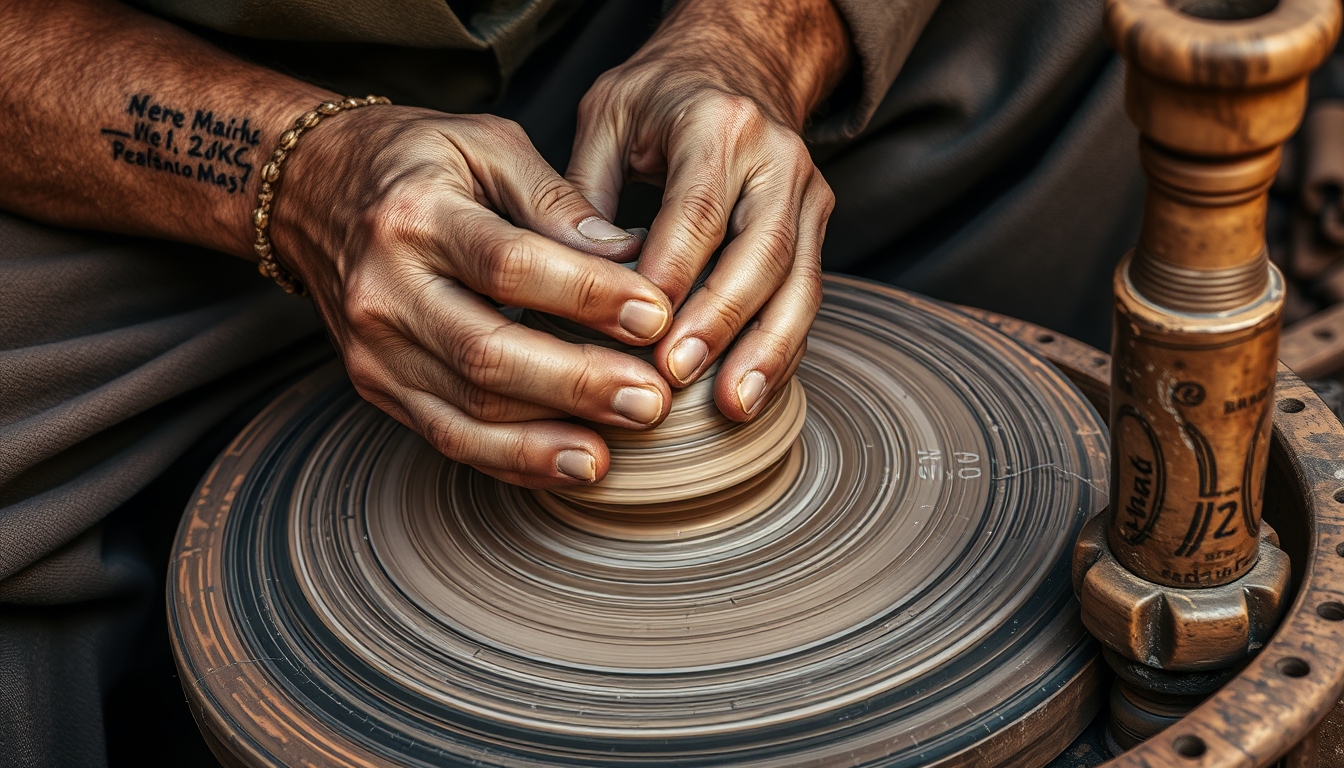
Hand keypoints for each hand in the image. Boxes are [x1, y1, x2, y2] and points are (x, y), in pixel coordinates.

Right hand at [271, 106, 678, 487]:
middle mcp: (383, 289)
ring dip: (545, 441)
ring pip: (465, 411)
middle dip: (577, 385)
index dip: (586, 297)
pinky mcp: (374, 385)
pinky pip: (446, 436)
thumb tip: (632, 256)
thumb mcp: (486, 145)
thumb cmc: (415, 161)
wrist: (311, 190)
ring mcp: (372, 348)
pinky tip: (566, 464)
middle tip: (648, 400)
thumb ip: (557, 200)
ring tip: (614, 451)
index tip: (654, 316)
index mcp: (415, 215)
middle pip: (487, 353)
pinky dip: (511, 460)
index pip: (509, 266)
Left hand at [566, 0, 850, 420]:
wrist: (736, 65)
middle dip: (722, 323)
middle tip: (678, 375)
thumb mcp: (606, 117)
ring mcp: (807, 194)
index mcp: (719, 125)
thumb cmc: (659, 98)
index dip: (673, 276)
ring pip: (799, 283)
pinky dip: (783, 350)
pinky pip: (807, 297)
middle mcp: (776, 158)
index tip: (640, 333)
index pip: (698, 211)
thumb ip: (586, 192)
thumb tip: (580, 280)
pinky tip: (754, 392)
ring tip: (734, 406)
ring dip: (767, 350)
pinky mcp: (817, 227)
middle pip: (761, 252)